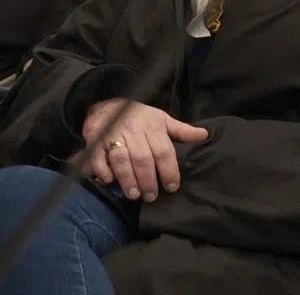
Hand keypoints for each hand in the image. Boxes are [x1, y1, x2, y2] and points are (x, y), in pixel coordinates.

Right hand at [83, 99, 208, 202]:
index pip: (163, 150)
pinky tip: (109, 181)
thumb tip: (204, 135)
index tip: (172, 187)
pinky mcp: (95, 139)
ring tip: (134, 195)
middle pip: (142, 157)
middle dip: (148, 179)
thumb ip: (181, 130)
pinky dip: (103, 170)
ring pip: (121, 158)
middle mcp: (134, 130)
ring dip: (127, 178)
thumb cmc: (139, 117)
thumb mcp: (161, 119)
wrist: (108, 104)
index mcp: (152, 126)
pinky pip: (98, 156)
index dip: (169, 170)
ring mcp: (113, 134)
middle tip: (151, 197)